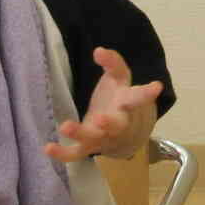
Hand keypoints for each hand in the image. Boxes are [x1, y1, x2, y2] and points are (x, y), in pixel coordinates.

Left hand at [44, 46, 163, 161]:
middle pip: (117, 125)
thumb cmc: (120, 100)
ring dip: (80, 134)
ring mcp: (104, 138)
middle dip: (109, 123)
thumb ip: (113, 63)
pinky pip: (76, 153)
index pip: (138, 97)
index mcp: (128, 104)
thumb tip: (98, 50)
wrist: (127, 135)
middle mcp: (119, 123)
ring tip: (64, 126)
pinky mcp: (89, 147)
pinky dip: (62, 153)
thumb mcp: (120, 79)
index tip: (156, 87)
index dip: (146, 93)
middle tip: (100, 118)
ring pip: (94, 139)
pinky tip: (47, 147)